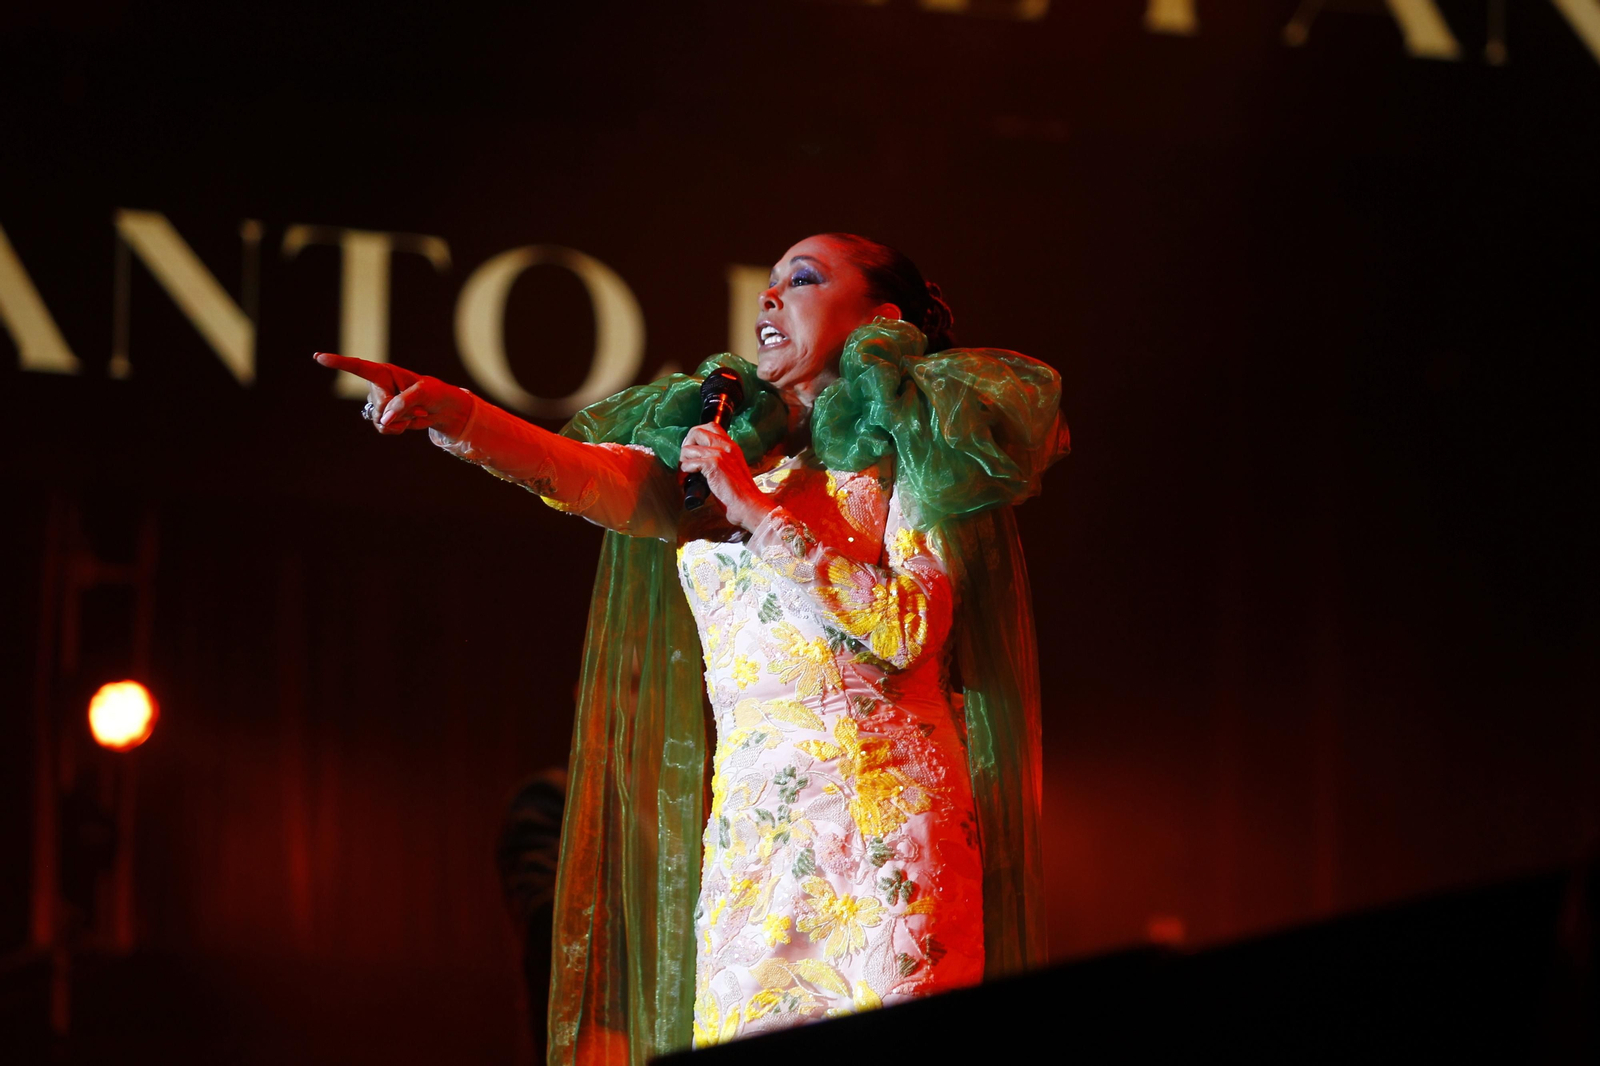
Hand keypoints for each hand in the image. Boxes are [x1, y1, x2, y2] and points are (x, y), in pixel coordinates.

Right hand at [313, 352, 472, 438]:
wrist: (441, 409)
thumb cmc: (434, 393)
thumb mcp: (424, 393)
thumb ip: (403, 403)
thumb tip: (385, 419)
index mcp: (384, 372)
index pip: (358, 367)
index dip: (338, 363)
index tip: (318, 357)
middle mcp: (378, 387)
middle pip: (378, 405)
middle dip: (398, 410)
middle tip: (417, 405)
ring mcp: (379, 403)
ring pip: (380, 419)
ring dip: (400, 420)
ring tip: (413, 412)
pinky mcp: (384, 418)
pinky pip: (383, 428)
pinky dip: (398, 429)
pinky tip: (407, 422)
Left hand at [679, 422, 774, 531]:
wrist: (748, 504)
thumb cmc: (740, 493)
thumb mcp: (733, 468)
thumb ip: (721, 459)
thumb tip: (700, 458)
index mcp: (732, 446)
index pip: (711, 426)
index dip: (696, 435)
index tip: (692, 449)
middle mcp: (726, 446)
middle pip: (696, 431)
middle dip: (685, 445)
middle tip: (685, 460)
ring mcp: (720, 454)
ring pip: (688, 449)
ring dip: (682, 462)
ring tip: (685, 474)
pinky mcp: (713, 465)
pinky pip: (689, 463)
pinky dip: (684, 472)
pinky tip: (687, 480)